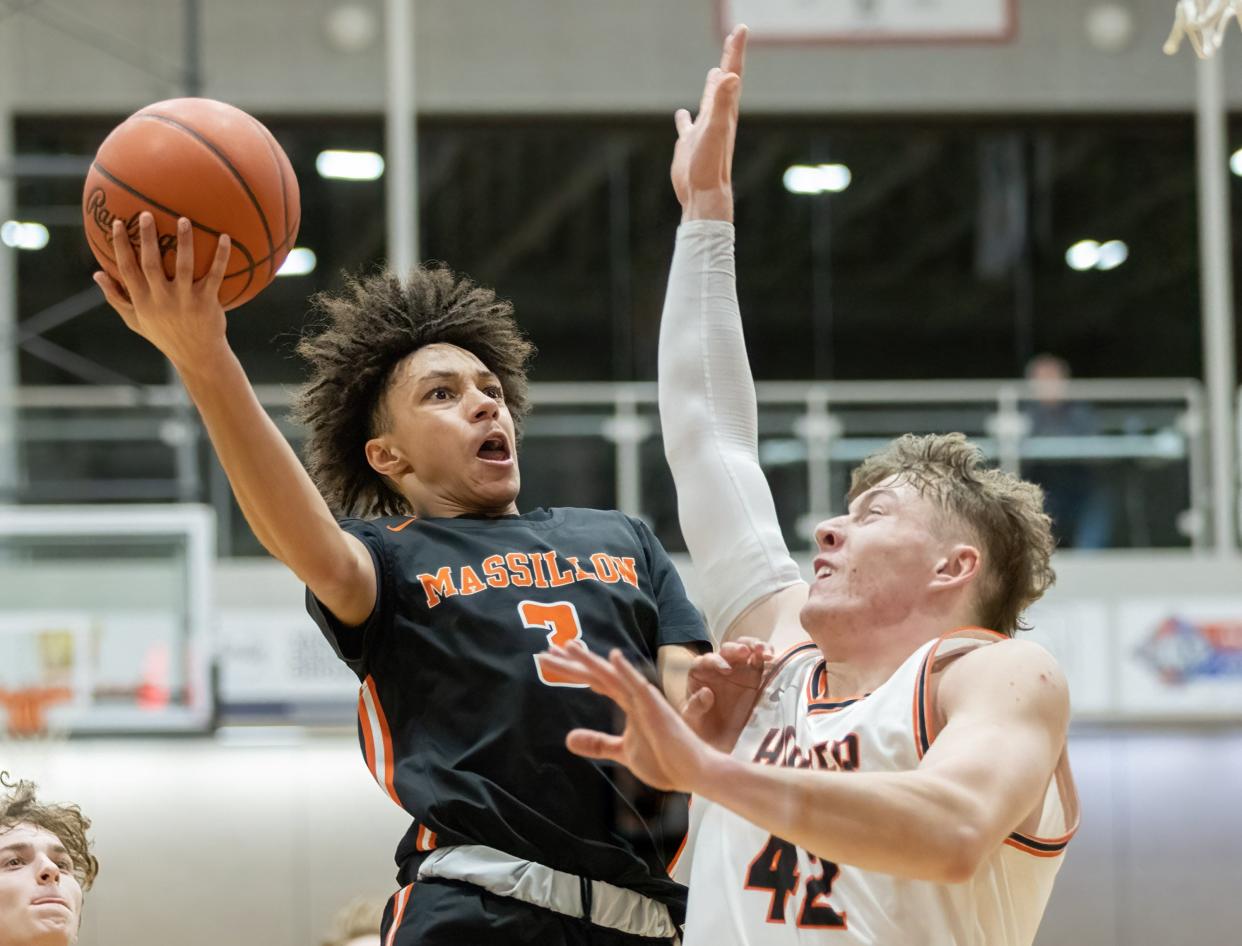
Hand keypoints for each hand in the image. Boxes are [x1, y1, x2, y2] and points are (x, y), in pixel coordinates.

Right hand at [94, 212, 232, 372]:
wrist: (197, 355)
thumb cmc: (164, 335)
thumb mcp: (135, 320)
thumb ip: (116, 297)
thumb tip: (96, 274)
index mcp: (142, 300)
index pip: (126, 268)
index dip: (120, 245)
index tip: (116, 223)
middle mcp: (161, 299)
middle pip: (151, 263)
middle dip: (147, 238)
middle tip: (146, 214)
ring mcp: (185, 300)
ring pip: (183, 266)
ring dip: (184, 242)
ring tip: (183, 220)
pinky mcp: (207, 302)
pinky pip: (215, 275)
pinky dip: (220, 257)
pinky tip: (224, 237)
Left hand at [540, 643, 720, 793]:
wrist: (692, 773)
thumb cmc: (664, 760)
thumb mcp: (623, 752)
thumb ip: (599, 743)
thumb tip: (568, 739)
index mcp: (627, 702)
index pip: (595, 680)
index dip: (572, 670)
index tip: (549, 660)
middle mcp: (634, 695)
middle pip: (598, 674)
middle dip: (571, 663)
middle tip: (544, 651)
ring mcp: (646, 700)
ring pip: (613, 675)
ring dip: (590, 661)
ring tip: (567, 646)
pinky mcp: (657, 709)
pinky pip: (640, 687)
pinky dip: (627, 671)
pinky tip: (614, 657)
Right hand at [670, 24, 746, 220]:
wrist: (703, 195)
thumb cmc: (709, 165)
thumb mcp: (714, 130)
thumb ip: (721, 102)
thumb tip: (731, 76)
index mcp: (725, 111)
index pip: (732, 74)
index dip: (735, 51)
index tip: (740, 29)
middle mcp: (717, 118)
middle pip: (725, 82)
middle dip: (729, 59)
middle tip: (734, 39)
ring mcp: (703, 131)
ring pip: (710, 101)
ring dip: (712, 85)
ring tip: (714, 71)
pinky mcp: (690, 145)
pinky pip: (688, 125)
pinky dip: (686, 117)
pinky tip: (682, 114)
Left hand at [681, 637, 770, 752]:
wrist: (722, 743)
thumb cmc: (703, 729)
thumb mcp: (693, 721)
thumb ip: (696, 707)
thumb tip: (707, 692)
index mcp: (700, 674)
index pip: (706, 661)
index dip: (715, 661)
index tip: (726, 670)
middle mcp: (719, 667)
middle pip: (727, 650)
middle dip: (736, 648)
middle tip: (746, 652)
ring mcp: (739, 669)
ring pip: (746, 649)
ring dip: (754, 646)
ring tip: (764, 651)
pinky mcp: (755, 675)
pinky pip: (761, 660)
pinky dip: (767, 656)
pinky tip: (774, 658)